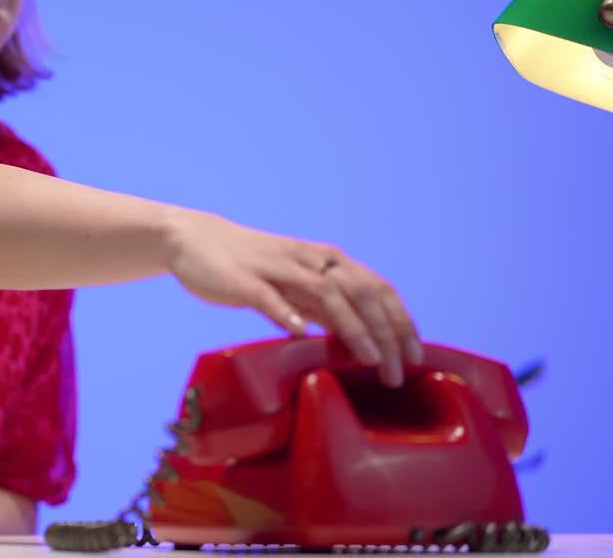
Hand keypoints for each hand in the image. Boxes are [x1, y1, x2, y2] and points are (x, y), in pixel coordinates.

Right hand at [167, 209, 422, 387]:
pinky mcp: (243, 280)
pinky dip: (287, 313)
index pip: (376, 289)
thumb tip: (363, 341)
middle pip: (360, 292)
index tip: (416, 356)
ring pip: (325, 293)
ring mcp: (276, 268)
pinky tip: (301, 333)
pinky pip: (269, 296)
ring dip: (352, 326)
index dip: (401, 321)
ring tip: (370, 358)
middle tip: (397, 372)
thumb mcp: (296, 286)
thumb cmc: (251, 268)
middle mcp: (309, 260)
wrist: (195, 240)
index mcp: (326, 261)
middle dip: (386, 332)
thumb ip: (325, 308)